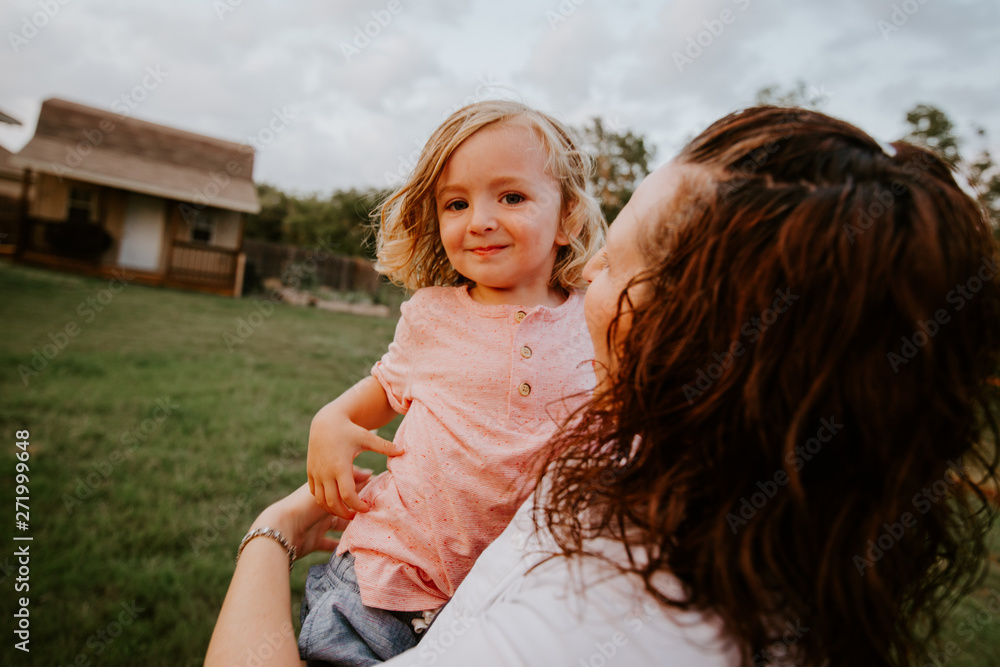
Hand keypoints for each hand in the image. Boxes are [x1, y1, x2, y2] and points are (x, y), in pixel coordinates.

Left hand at [254, 473, 370, 559]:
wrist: (282, 529)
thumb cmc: (303, 504)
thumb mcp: (328, 487)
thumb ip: (350, 478)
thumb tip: (370, 473)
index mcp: (325, 491)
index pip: (348, 489)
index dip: (363, 490)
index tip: (379, 493)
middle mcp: (323, 507)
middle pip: (346, 508)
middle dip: (360, 510)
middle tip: (380, 512)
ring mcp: (319, 525)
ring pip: (340, 527)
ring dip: (353, 529)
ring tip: (371, 530)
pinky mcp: (315, 541)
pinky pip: (331, 545)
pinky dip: (341, 548)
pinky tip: (355, 548)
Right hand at [307, 407, 401, 518]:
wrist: (325, 422)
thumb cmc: (349, 430)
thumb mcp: (367, 437)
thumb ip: (384, 447)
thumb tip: (404, 451)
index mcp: (341, 466)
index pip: (347, 495)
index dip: (357, 505)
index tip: (366, 508)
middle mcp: (326, 472)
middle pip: (333, 503)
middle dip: (345, 513)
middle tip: (356, 516)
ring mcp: (316, 473)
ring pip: (322, 501)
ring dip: (333, 510)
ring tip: (346, 512)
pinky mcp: (310, 472)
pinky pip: (314, 493)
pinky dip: (323, 501)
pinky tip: (334, 501)